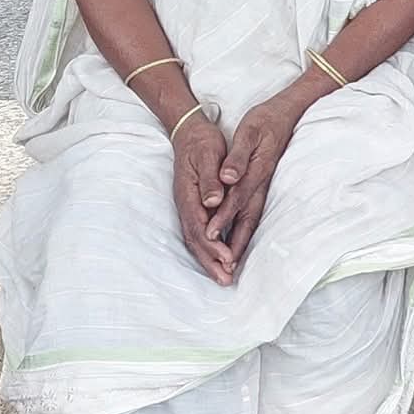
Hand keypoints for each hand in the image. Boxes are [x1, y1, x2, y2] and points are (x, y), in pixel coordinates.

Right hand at [171, 115, 235, 285]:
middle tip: (226, 280)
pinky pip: (198, 233)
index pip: (201, 226)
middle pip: (196, 240)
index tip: (228, 259)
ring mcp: (187, 207)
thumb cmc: (202, 143)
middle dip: (210, 261)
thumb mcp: (208, 155)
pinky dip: (207, 249)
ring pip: (195, 239)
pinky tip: (217, 259)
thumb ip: (210, 179)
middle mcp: (186, 204)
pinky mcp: (193, 206)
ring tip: (224, 277)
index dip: (214, 245)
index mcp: (189, 194)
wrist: (189, 133)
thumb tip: (213, 201)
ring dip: (208, 260)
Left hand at [207, 91, 309, 268]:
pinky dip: (243, 231)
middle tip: (224, 269)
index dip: (222, 219)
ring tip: (230, 265)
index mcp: (255, 172)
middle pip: (246, 220)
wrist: (286, 113)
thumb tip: (228, 178)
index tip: (208, 235)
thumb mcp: (250, 133)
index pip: (236, 200)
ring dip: (239, 244)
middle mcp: (260, 184)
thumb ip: (239, 157)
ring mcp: (262, 187)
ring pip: (250, 220)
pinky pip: (251, 214)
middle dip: (234, 245)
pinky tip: (236, 242)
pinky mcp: (261, 186)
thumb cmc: (265, 121)